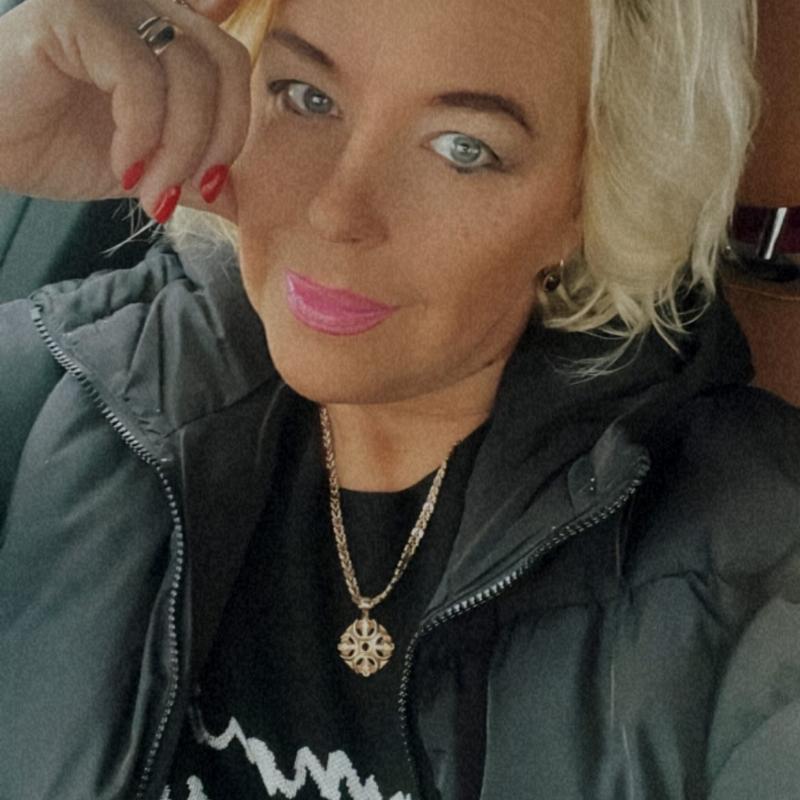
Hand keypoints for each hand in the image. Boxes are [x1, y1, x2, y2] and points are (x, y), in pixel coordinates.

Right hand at [0, 0, 250, 220]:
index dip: (239, 112)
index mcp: (167, 33)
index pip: (233, 57)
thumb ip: (196, 174)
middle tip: (190, 192)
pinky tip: (122, 165)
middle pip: (228, 63)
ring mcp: (112, 2)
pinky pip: (141, 76)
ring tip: (151, 190)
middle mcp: (147, 4)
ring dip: (181, 148)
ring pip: (191, 71)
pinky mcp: (74, 13)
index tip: (216, 177)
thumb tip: (244, 204)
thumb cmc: (56, 145)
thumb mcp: (147, 168)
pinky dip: (143, 134)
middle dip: (219, 142)